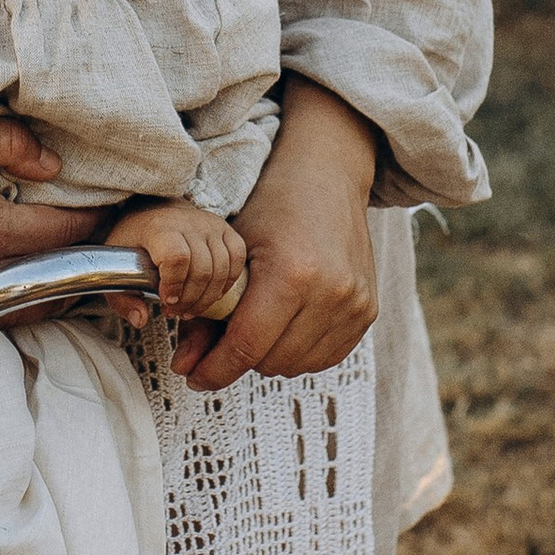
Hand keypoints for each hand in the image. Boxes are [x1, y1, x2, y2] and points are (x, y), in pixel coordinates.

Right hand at [0, 111, 112, 294]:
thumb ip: (10, 144)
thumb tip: (52, 165)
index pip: (64, 239)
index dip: (96, 224)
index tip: (112, 210)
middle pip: (48, 290)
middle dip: (80, 268)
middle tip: (99, 245)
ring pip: (14, 313)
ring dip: (45, 292)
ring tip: (64, 265)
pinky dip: (4, 302)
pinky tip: (12, 278)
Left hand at [112, 198, 246, 324]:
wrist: (151, 211)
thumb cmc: (133, 242)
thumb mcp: (115, 268)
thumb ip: (123, 299)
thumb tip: (141, 320)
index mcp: (157, 228)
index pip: (176, 257)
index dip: (174, 285)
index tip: (166, 301)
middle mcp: (187, 222)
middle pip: (202, 269)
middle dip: (190, 299)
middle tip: (176, 311)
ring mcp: (209, 224)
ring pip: (221, 267)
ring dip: (208, 296)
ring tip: (191, 307)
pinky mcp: (224, 228)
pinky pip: (237, 256)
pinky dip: (228, 280)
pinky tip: (212, 292)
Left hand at [179, 79, 378, 390]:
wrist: (328, 177)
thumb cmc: (272, 206)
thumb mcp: (230, 254)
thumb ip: (205, 315)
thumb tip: (185, 367)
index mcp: (293, 273)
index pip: (246, 346)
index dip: (214, 369)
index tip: (192, 376)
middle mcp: (332, 292)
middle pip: (271, 361)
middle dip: (239, 357)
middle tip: (223, 335)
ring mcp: (356, 304)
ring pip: (297, 365)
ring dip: (269, 356)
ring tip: (255, 325)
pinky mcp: (369, 311)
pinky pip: (326, 357)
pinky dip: (299, 352)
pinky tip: (283, 328)